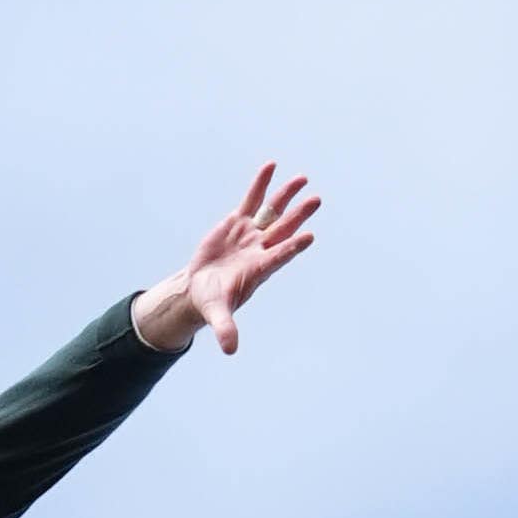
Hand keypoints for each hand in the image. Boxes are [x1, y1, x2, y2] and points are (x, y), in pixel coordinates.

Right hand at [135, 160, 322, 353]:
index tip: (307, 237)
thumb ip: (226, 328)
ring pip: (272, 212)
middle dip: (299, 216)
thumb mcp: (217, 313)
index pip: (278, 256)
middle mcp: (260, 249)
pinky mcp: (237, 223)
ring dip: (286, 196)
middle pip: (283, 229)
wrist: (201, 287)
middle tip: (316, 200)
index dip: (292, 247)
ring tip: (302, 179)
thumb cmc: (212, 301)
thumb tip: (231, 351)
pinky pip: (252, 200)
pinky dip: (260, 184)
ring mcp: (251, 234)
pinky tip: (271, 166)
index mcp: (258, 269)